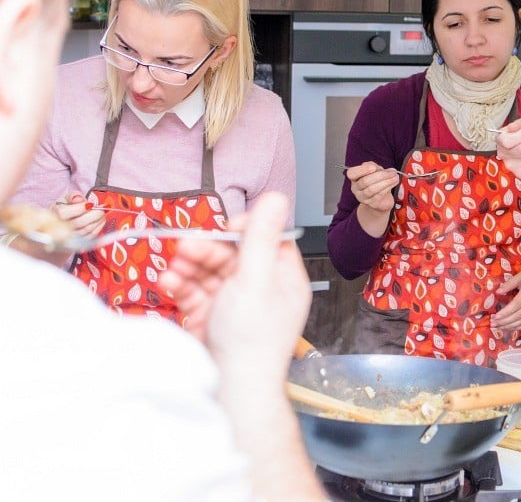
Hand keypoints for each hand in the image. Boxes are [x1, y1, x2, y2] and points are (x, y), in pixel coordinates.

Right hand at [53, 191, 104, 237]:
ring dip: (98, 221)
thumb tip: (79, 199)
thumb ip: (72, 196)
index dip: (80, 208)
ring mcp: (69, 237)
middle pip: (78, 222)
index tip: (91, 204)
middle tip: (101, 209)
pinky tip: (100, 221)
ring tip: (102, 214)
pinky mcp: (78, 243)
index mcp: (54, 214)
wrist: (60, 223)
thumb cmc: (64, 209)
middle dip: (94, 214)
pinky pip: (90, 236)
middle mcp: (59, 227)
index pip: (64, 213)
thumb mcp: (65, 199)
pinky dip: (98, 227)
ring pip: (86, 230)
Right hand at [158, 192, 310, 383]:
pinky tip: (169, 284)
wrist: (231, 391)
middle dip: (207, 249)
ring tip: (173, 269)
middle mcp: (263, 289)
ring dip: (189, 266)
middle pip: (233, 253)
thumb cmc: (250, 342)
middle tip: (185, 248)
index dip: (245, 229)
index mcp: (283, 278)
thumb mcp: (255, 279)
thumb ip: (260, 237)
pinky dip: (181, 285)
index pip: (267, 238)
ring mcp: (236, 304)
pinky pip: (195, 292)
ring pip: (210, 271)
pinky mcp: (212, 318)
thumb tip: (277, 198)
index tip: (226, 228)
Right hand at [345, 162, 399, 213]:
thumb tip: (375, 167)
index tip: (374, 167)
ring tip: (395, 177)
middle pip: (364, 181)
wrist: (382, 199)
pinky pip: (379, 195)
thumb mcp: (375, 171)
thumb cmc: (377, 182)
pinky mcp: (371, 204)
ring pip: (372, 189)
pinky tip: (394, 182)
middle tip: (392, 172)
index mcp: (354, 178)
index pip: (352, 173)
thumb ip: (373, 166)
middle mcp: (356, 188)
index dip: (362, 170)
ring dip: (386, 182)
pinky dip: (388, 187)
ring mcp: (363, 197)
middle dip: (380, 176)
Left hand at [491, 257, 520, 331]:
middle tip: (494, 324)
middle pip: (519, 315)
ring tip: (500, 327)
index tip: (495, 317)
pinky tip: (512, 328)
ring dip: (511, 326)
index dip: (506, 312)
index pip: (516, 305)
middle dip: (505, 321)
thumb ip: (509, 284)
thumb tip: (497, 292)